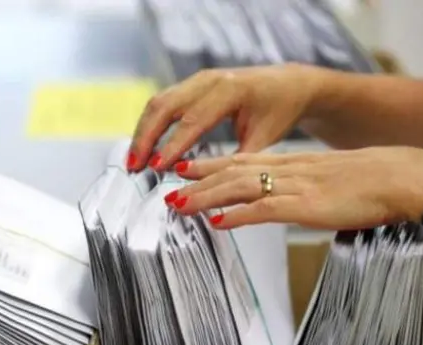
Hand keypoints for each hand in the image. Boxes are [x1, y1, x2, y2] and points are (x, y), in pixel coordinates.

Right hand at [127, 64, 324, 171]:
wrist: (288, 85)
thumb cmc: (279, 110)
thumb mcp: (264, 138)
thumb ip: (234, 160)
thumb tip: (209, 187)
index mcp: (231, 90)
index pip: (193, 120)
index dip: (172, 145)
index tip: (157, 166)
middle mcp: (210, 80)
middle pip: (165, 106)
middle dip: (146, 137)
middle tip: (134, 166)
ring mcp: (198, 79)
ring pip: (159, 102)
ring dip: (143, 131)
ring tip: (134, 160)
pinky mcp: (192, 84)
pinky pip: (164, 102)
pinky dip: (151, 124)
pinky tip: (145, 146)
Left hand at [164, 147, 422, 229]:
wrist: (396, 176)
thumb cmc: (365, 180)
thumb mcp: (322, 176)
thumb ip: (294, 184)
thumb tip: (271, 197)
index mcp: (288, 163)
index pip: (240, 160)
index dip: (209, 164)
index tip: (185, 167)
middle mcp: (284, 170)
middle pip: (232, 172)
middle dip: (198, 180)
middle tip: (168, 187)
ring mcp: (293, 187)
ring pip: (239, 188)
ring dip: (207, 196)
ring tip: (180, 204)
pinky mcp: (305, 206)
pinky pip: (264, 210)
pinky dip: (238, 215)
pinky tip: (219, 222)